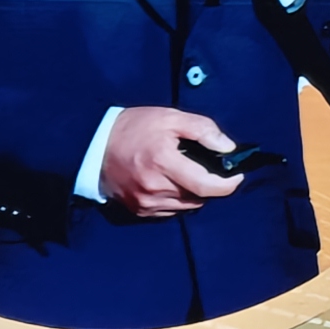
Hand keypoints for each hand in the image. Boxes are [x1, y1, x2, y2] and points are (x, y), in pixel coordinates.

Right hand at [99, 108, 247, 220]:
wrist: (92, 145)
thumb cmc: (134, 128)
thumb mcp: (170, 117)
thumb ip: (203, 130)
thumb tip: (228, 148)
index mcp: (164, 163)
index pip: (207, 186)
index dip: (228, 184)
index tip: (237, 176)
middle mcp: (155, 188)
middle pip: (199, 197)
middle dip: (210, 185)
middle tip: (207, 168)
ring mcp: (145, 202)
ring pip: (186, 206)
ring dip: (194, 193)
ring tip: (187, 173)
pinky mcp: (137, 210)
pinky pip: (169, 211)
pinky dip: (177, 199)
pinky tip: (171, 182)